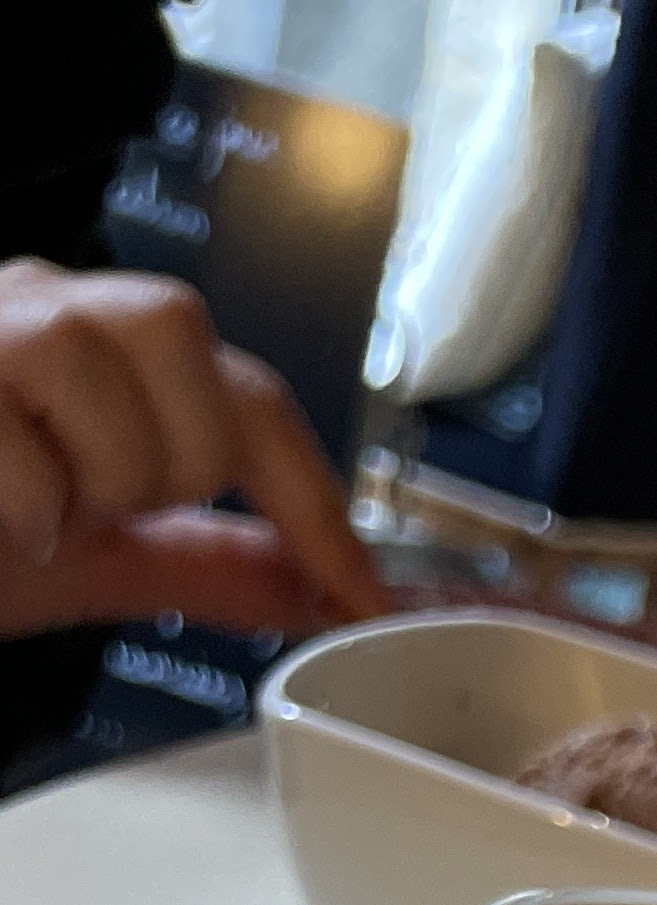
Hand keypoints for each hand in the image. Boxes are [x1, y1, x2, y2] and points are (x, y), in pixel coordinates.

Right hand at [0, 260, 384, 641]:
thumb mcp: (87, 551)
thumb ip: (203, 562)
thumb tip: (318, 588)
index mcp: (99, 346)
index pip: (251, 402)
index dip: (320, 507)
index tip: (373, 601)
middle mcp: (42, 302)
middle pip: (188, 355)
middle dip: (164, 468)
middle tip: (91, 508)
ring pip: (98, 377)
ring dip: (80, 479)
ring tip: (31, 505)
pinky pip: (14, 445)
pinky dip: (17, 502)